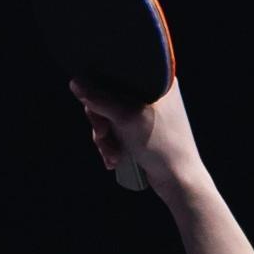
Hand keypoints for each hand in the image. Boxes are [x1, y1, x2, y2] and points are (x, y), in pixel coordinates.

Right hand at [69, 76, 206, 202]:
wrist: (179, 180)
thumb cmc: (162, 145)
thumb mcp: (126, 118)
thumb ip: (99, 99)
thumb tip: (75, 82)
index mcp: (159, 80)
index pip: (116, 73)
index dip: (99, 91)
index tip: (95, 109)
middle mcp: (154, 93)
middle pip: (108, 96)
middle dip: (101, 121)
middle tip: (103, 134)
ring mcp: (147, 112)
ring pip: (109, 116)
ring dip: (105, 138)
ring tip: (113, 155)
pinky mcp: (142, 130)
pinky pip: (116, 130)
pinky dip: (112, 144)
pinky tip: (115, 159)